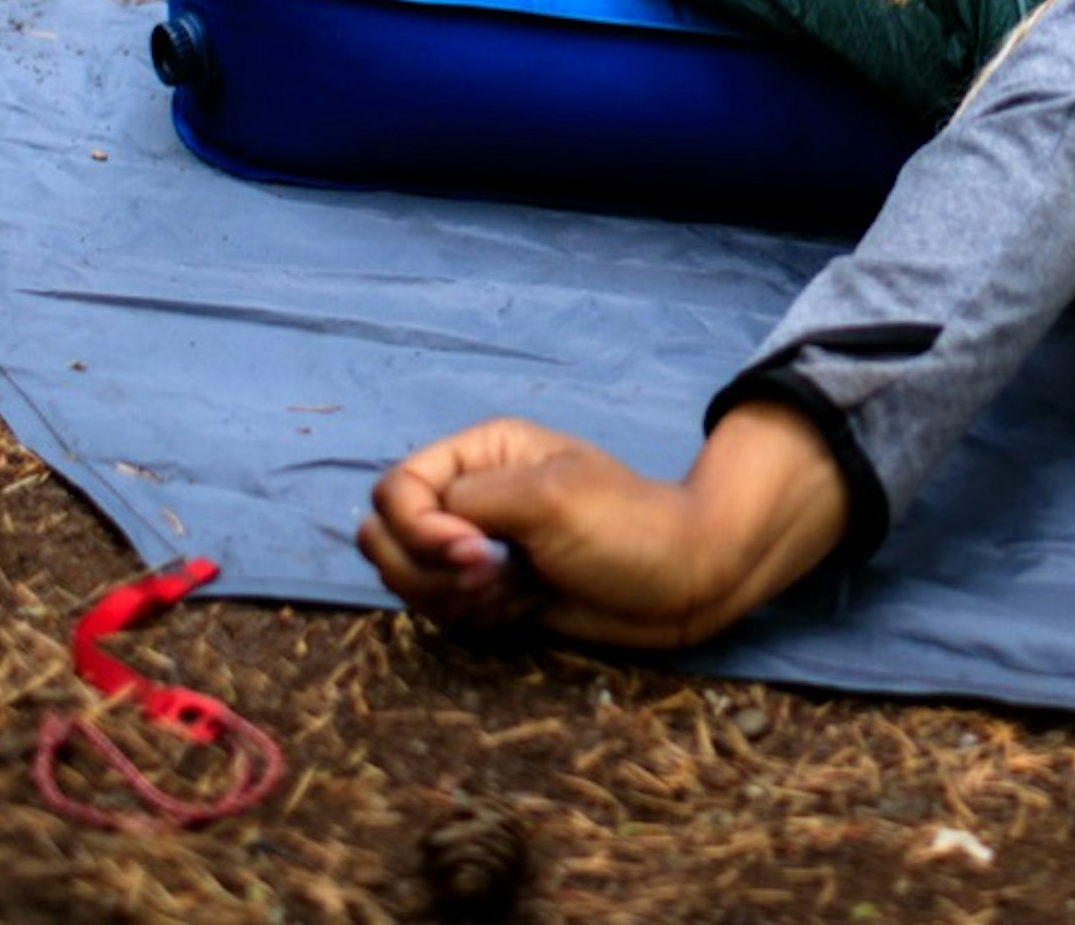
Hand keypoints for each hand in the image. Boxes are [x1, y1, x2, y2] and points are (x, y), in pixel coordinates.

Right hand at [357, 407, 845, 650]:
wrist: (687, 582)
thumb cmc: (630, 528)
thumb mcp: (548, 498)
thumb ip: (466, 502)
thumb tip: (403, 523)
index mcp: (481, 454)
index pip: (395, 490)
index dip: (418, 530)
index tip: (477, 553)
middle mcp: (471, 496)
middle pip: (388, 540)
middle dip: (431, 573)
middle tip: (495, 577)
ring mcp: (477, 548)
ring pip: (410, 582)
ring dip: (456, 601)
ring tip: (515, 592)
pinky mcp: (490, 593)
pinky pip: (442, 613)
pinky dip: (475, 620)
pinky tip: (524, 609)